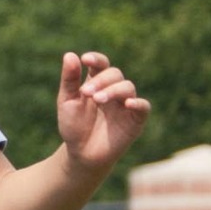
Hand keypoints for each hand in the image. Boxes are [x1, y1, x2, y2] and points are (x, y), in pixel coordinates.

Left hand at [55, 51, 148, 173]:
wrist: (81, 154)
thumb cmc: (74, 126)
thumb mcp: (66, 102)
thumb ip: (69, 80)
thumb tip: (70, 55)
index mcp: (97, 83)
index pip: (101, 64)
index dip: (96, 59)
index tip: (85, 60)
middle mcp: (113, 90)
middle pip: (114, 74)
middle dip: (101, 80)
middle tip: (86, 93)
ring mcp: (125, 104)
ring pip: (128, 87)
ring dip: (113, 90)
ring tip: (97, 100)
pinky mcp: (135, 120)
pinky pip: (144, 107)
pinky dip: (138, 103)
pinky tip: (128, 104)